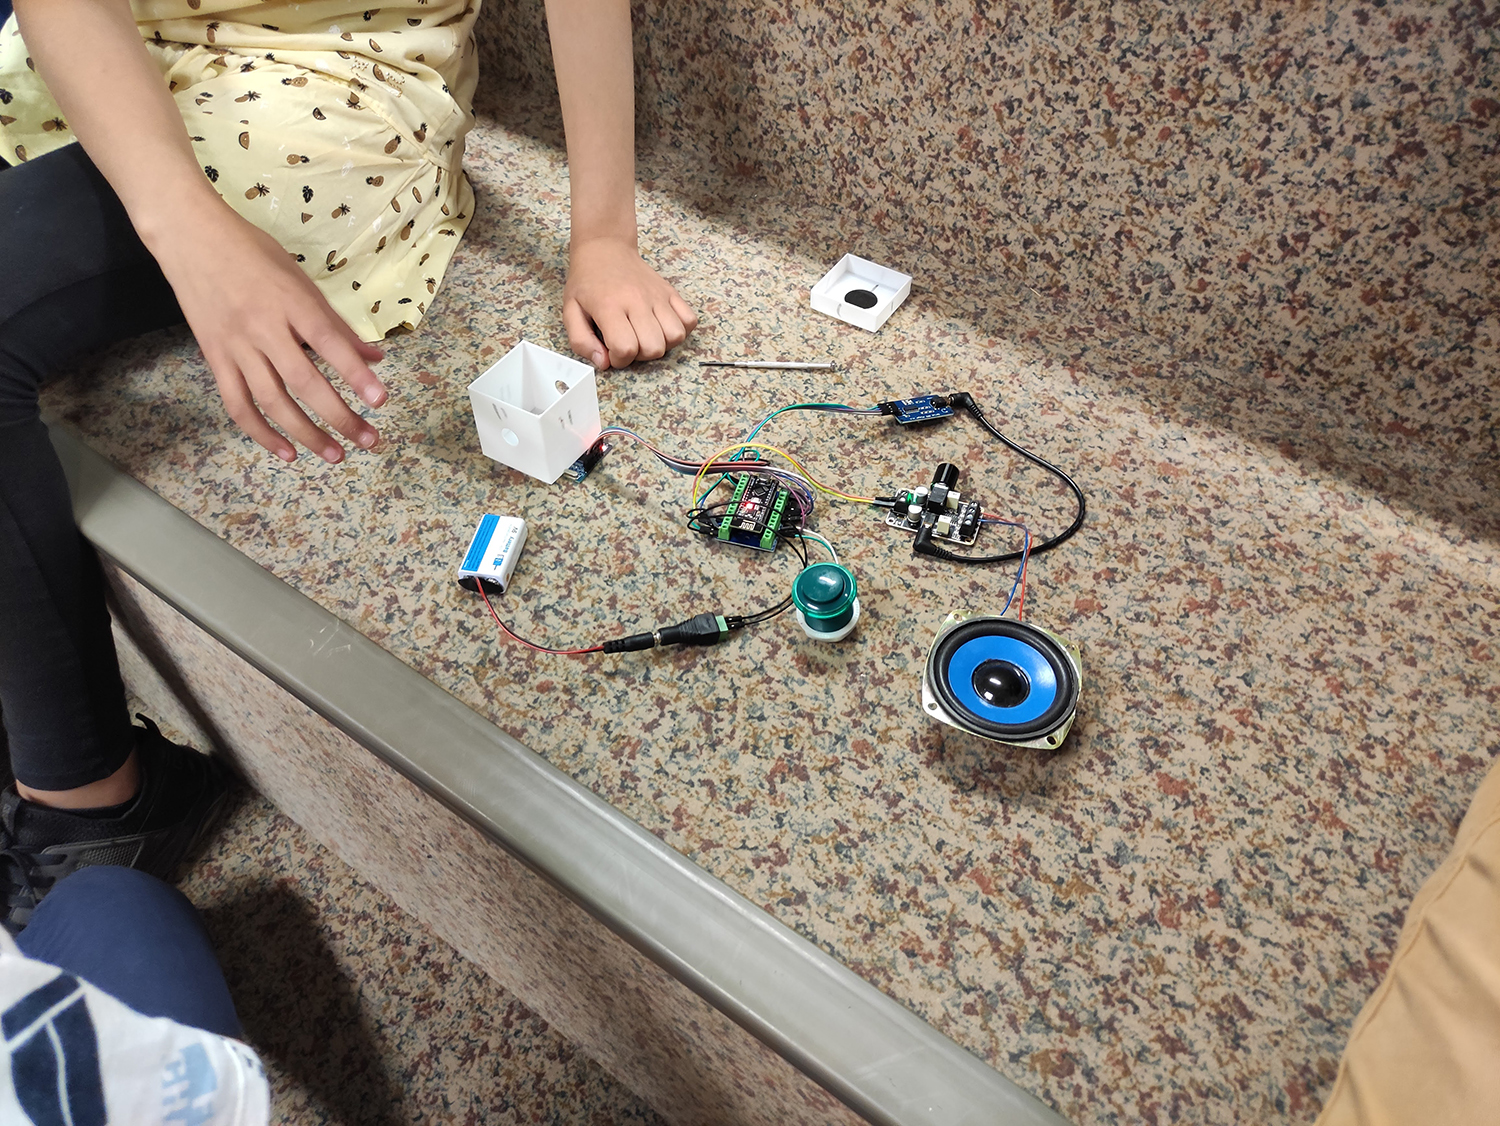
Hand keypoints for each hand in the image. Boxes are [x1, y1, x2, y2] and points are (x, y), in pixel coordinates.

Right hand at [147, 198, 386, 463]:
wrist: (189, 237)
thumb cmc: (252, 252)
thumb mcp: (300, 278)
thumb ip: (335, 322)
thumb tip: (375, 357)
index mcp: (290, 302)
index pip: (328, 342)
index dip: (355, 373)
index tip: (380, 400)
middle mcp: (263, 327)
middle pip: (304, 381)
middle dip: (339, 416)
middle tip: (368, 440)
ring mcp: (236, 346)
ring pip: (272, 401)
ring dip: (306, 433)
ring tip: (335, 454)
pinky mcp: (214, 358)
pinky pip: (237, 404)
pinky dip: (261, 433)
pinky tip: (287, 452)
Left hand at [562, 236, 697, 368]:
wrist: (605, 248)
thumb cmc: (587, 281)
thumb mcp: (570, 310)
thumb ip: (581, 341)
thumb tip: (604, 362)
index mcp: (609, 306)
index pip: (625, 348)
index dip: (619, 359)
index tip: (612, 350)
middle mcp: (637, 301)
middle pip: (654, 348)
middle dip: (641, 355)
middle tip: (629, 342)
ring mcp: (657, 296)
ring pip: (675, 336)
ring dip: (662, 344)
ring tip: (646, 335)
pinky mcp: (670, 292)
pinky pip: (689, 320)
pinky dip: (680, 330)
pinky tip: (662, 327)